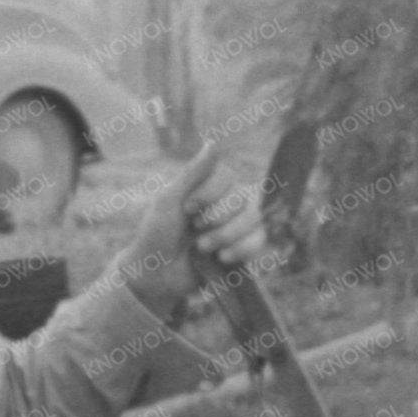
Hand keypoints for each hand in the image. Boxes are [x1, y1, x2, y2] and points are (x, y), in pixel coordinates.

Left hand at [117, 141, 268, 316]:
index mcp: (208, 187)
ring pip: (254, 219)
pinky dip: (242, 249)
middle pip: (242, 198)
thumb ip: (194, 173)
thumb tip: (214, 142)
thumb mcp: (169, 199)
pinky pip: (260, 241)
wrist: (157, 274)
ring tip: (202, 248)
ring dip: (226, 235)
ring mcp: (238, 227)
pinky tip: (222, 258)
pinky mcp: (244, 250)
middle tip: (194, 230)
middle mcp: (226, 203)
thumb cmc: (156, 234)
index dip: (211, 193)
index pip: (228, 176)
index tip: (187, 209)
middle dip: (216, 218)